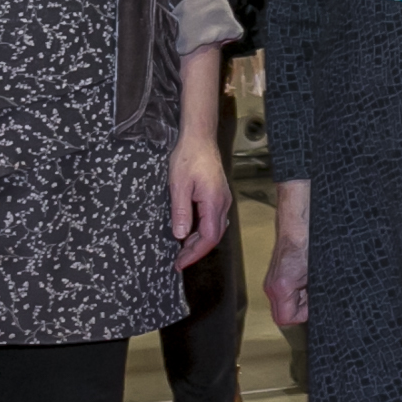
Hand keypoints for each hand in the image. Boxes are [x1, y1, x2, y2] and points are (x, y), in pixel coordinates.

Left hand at [170, 129, 231, 268]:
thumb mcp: (178, 185)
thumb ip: (181, 211)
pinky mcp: (218, 195)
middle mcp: (222, 203)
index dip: (195, 253)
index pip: (208, 237)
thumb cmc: (188, 158)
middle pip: (214, 236)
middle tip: (178, 261)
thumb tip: (180, 235)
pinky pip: (214, 219)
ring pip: (215, 229)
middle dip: (196, 251)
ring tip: (181, 250)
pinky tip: (190, 231)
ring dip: (199, 241)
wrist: (199, 139)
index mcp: (214, 202)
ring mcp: (222, 199)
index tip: (180, 263)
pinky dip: (202, 231)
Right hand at [263, 185, 308, 328]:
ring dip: (303, 298)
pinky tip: (310, 279)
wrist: (301, 222)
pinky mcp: (277, 277)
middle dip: (304, 308)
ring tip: (314, 284)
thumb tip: (323, 308)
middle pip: (286, 313)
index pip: (286, 319)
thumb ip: (315, 294)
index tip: (316, 306)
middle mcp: (272, 287)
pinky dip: (300, 290)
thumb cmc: (311, 242)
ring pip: (288, 303)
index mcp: (281, 288)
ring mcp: (273, 282)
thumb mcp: (319, 273)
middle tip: (317, 293)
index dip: (304, 315)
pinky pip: (288, 293)